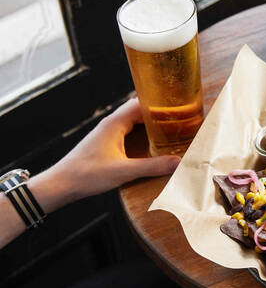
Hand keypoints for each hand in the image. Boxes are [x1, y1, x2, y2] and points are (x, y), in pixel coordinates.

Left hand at [41, 98, 179, 207]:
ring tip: (171, 129)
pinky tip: (151, 144)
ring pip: (133, 121)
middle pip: (139, 110)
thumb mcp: (124, 171)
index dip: (160, 103)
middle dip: (158, 113)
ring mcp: (107, 133)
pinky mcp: (106, 143)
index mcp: (115, 123)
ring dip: (150, 123)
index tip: (179, 106)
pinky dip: (142, 133)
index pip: (141, 103)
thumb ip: (153, 166)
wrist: (61, 184)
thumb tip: (179, 162)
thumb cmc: (87, 174)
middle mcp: (111, 124)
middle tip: (181, 118)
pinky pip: (128, 131)